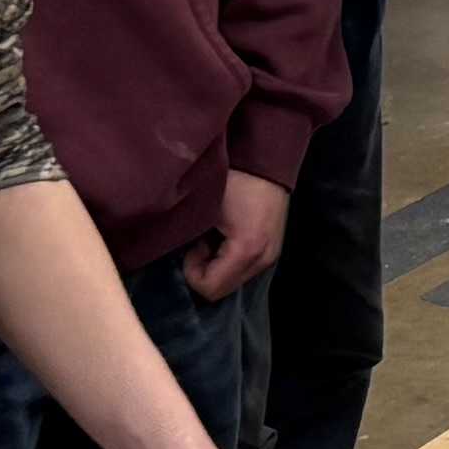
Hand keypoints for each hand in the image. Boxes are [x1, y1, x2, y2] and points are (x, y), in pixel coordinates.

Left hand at [181, 170, 288, 299]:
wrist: (267, 158)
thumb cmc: (234, 179)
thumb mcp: (205, 208)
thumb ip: (189, 237)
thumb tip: (176, 256)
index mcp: (247, 251)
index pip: (209, 288)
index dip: (191, 270)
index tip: (192, 243)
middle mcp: (264, 260)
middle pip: (222, 290)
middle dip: (204, 270)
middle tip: (200, 240)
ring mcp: (270, 257)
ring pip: (232, 282)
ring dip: (216, 265)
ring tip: (212, 237)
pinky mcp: (272, 250)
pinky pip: (242, 270)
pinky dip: (228, 260)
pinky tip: (225, 236)